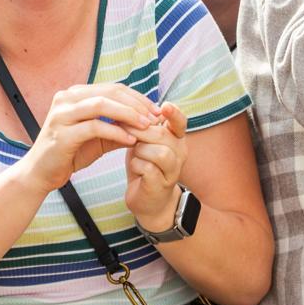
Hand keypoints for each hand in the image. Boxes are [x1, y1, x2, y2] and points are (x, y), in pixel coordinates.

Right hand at [19, 84, 156, 193]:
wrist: (40, 173)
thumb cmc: (69, 153)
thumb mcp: (98, 138)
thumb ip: (118, 127)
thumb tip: (147, 123)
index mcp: (74, 95)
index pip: (112, 88)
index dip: (137, 97)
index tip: (156, 110)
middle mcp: (66, 98)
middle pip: (109, 92)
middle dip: (136, 104)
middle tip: (155, 117)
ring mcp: (62, 114)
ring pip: (101, 104)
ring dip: (128, 114)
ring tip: (146, 126)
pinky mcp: (62, 133)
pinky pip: (94, 127)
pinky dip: (116, 132)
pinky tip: (130, 139)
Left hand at [125, 103, 188, 230]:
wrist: (149, 201)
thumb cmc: (145, 165)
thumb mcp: (145, 141)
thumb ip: (143, 125)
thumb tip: (127, 104)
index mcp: (176, 139)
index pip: (180, 122)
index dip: (175, 113)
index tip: (164, 106)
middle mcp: (180, 153)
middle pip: (162, 135)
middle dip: (139, 131)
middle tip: (122, 129)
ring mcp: (173, 170)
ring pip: (158, 152)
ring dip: (140, 150)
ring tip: (134, 154)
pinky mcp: (162, 185)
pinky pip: (148, 168)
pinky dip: (137, 165)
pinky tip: (135, 168)